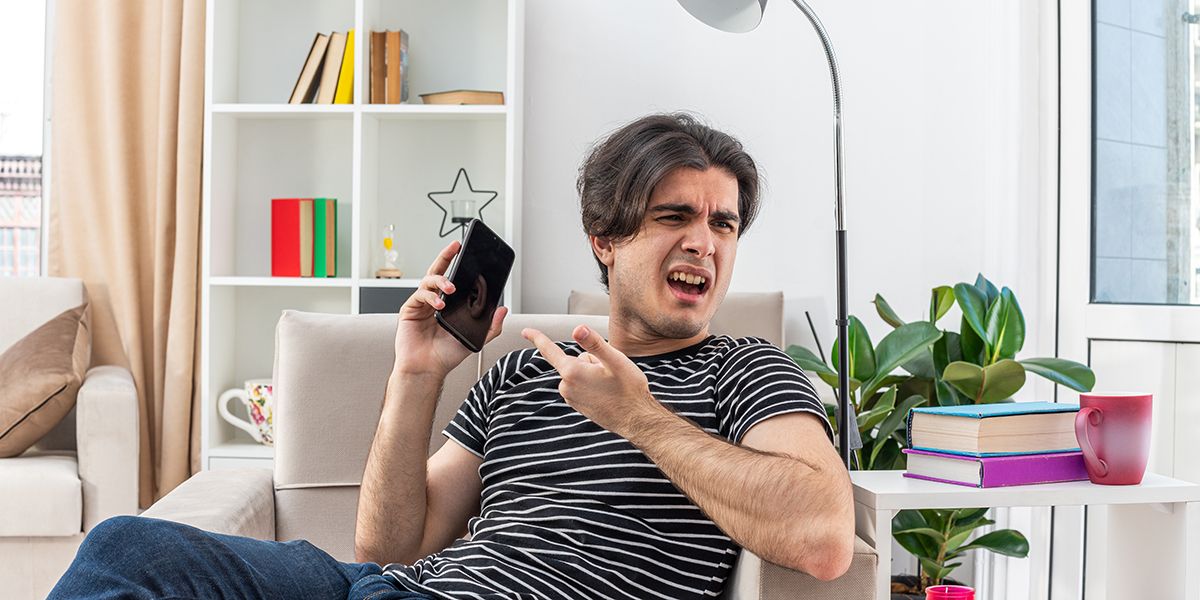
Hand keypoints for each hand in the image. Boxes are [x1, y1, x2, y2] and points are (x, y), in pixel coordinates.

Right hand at [392, 240, 506, 377]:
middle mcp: (434, 301)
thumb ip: (491, 326)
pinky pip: (420, 295)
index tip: (469, 253)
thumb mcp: (475, 339)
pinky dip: (431, 296)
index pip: (454, 279)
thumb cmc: (446, 356)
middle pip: (438, 271)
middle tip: (456, 246)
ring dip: (441, 280)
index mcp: (448, 305)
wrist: (427, 369)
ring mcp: (421, 305)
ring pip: (428, 280)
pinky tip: (440, 304)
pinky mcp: (409, 310)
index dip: (459, 265)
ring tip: (451, 288)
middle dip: (446, 256)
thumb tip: (503, 309)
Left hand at [521, 325, 664, 434]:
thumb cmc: (628, 389)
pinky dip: (592, 385)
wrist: (636, 419)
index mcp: (572, 372)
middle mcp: (566, 386)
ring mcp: (571, 397)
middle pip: (574, 360)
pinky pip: (581, 385)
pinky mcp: (577, 405)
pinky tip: (607, 393)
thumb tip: (577, 328)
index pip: (549, 350)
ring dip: (592, 374)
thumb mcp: (615, 360)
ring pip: (579, 373)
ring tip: (610, 384)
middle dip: (590, 360)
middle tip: (609, 372)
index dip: (537, 337)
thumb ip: (593, 343)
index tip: (525, 331)